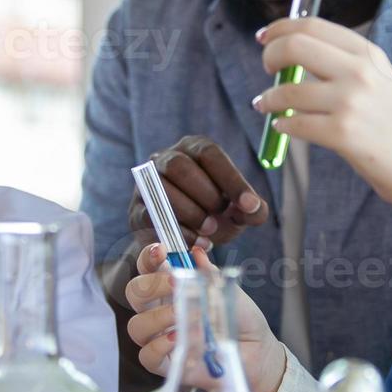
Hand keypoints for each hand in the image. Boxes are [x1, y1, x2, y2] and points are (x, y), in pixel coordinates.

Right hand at [124, 243, 286, 391]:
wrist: (257, 351)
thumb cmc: (239, 318)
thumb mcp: (228, 291)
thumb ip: (209, 274)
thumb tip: (196, 253)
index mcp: (171, 288)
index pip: (147, 268)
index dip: (147, 257)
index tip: (161, 251)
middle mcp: (159, 311)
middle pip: (134, 293)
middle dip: (151, 285)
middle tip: (175, 284)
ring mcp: (159, 338)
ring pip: (136, 325)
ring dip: (157, 317)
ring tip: (182, 314)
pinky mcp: (165, 364)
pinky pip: (146, 355)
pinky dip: (160, 345)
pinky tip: (179, 338)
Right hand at [127, 135, 268, 252]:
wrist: (183, 241)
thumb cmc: (213, 216)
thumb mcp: (237, 212)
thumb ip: (252, 210)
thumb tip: (254, 209)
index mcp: (194, 149)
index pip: (209, 153)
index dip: (231, 179)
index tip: (249, 205)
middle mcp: (166, 157)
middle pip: (180, 165)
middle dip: (205, 194)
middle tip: (220, 217)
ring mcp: (147, 182)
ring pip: (162, 187)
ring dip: (190, 212)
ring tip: (210, 231)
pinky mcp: (136, 210)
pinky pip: (150, 215)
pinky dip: (177, 230)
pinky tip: (196, 241)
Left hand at [254, 17, 391, 241]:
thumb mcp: (379, 80)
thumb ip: (342, 63)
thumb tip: (292, 51)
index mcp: (368, 53)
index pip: (312, 25)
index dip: (280, 28)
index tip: (264, 36)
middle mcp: (360, 72)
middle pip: (294, 47)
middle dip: (270, 56)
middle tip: (266, 68)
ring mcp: (351, 102)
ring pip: (288, 90)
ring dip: (269, 98)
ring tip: (266, 104)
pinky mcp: (343, 134)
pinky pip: (295, 123)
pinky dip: (282, 124)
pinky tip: (283, 125)